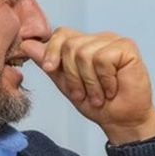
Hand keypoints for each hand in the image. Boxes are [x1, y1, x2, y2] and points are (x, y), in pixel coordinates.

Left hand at [20, 28, 154, 143]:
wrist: (122, 122)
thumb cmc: (99, 105)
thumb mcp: (66, 85)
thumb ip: (50, 64)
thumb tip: (27, 45)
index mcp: (85, 45)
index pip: (62, 34)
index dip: (52, 50)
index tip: (50, 69)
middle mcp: (99, 40)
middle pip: (70, 45)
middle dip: (73, 76)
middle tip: (84, 94)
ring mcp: (114, 42)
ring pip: (85, 53)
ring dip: (90, 82)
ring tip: (100, 95)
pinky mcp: (127, 48)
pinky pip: (103, 59)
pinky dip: (105, 80)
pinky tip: (113, 88)